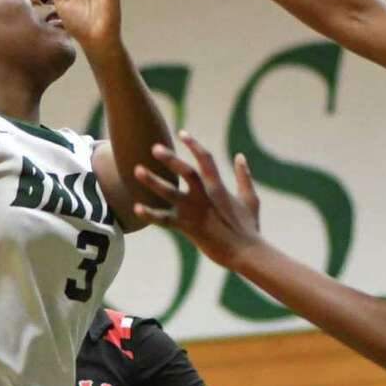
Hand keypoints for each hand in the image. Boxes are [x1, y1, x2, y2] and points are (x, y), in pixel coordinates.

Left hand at [133, 131, 263, 267]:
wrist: (245, 252)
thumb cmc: (248, 228)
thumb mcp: (250, 199)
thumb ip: (244, 177)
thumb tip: (240, 157)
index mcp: (218, 187)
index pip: (205, 159)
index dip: (194, 144)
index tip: (182, 133)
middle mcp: (205, 196)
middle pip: (186, 171)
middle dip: (170, 159)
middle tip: (154, 147)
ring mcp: (195, 211)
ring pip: (170, 192)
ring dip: (153, 181)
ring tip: (137, 170)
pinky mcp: (188, 228)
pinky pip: (165, 220)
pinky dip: (151, 214)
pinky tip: (136, 208)